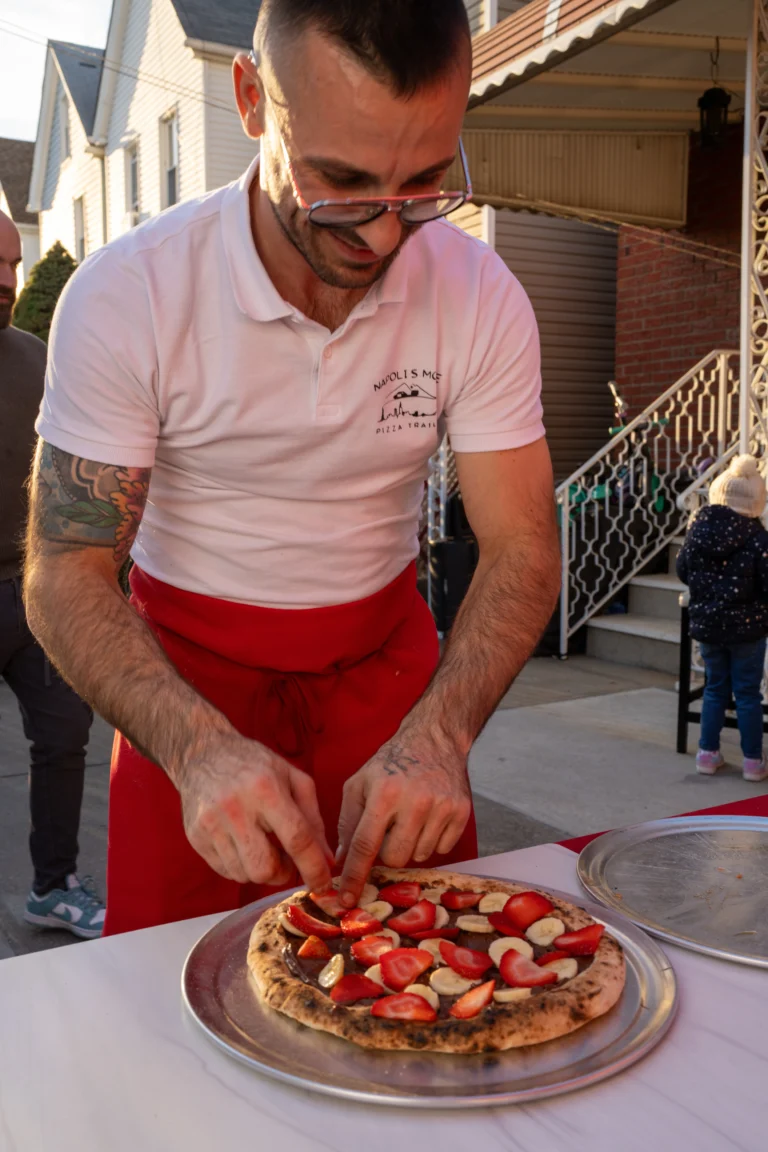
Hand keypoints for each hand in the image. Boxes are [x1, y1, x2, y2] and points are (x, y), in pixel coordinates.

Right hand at [178, 730, 332, 891]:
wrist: (202, 753)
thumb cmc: (254, 764)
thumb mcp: (292, 778)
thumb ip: (313, 819)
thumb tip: (327, 860)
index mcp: (265, 788)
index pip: (296, 838)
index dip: (314, 867)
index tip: (324, 885)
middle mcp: (235, 808)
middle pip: (265, 868)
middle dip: (283, 873)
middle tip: (287, 859)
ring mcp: (210, 824)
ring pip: (244, 875)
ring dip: (262, 870)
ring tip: (263, 846)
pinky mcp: (195, 837)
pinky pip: (225, 871)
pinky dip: (241, 867)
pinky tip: (244, 845)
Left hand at [337, 725, 471, 906]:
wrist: (434, 740)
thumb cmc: (391, 763)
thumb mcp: (359, 783)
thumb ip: (347, 822)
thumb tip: (342, 862)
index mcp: (384, 793)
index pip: (366, 845)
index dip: (354, 876)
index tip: (346, 900)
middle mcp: (415, 801)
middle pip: (395, 857)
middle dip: (387, 853)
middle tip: (389, 830)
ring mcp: (442, 807)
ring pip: (420, 856)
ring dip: (410, 845)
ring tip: (410, 817)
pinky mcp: (461, 812)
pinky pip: (442, 849)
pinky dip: (432, 840)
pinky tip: (428, 817)